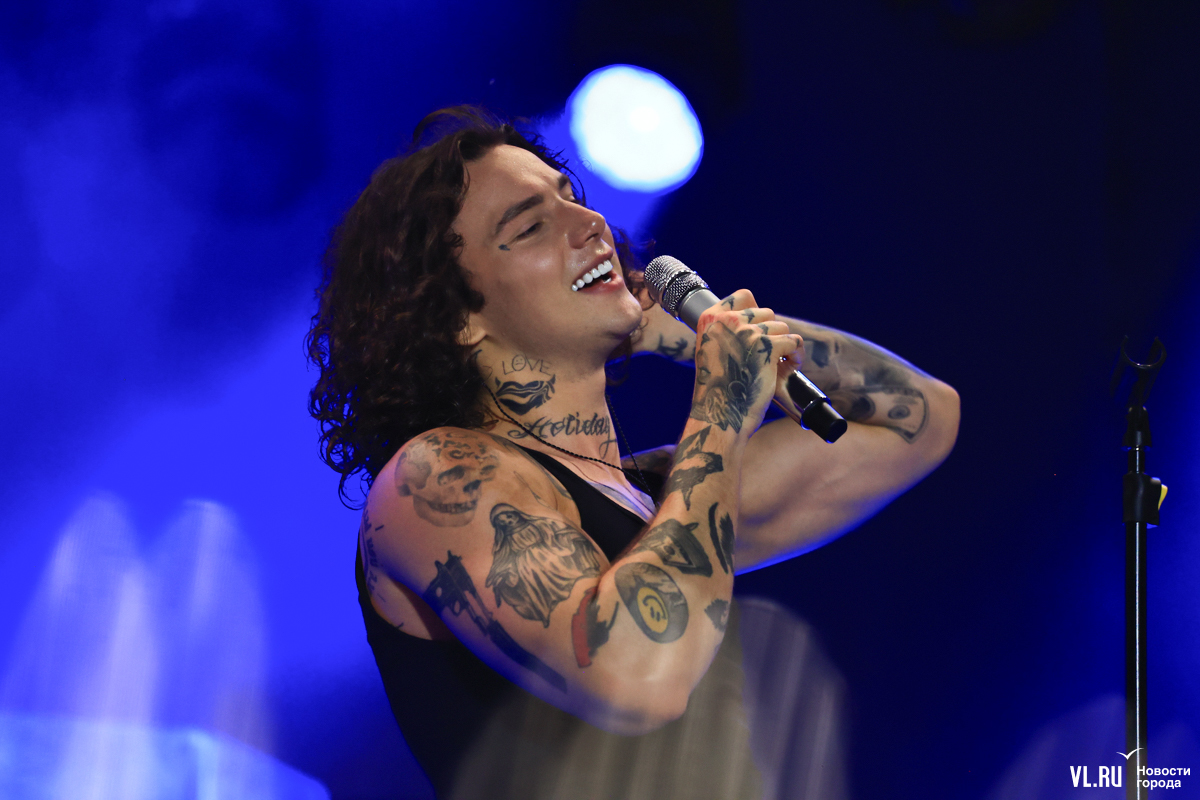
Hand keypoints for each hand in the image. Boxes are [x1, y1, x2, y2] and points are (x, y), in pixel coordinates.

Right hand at [689, 289, 802, 437]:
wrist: (720, 415)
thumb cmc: (719, 388)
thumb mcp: (712, 350)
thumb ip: (728, 331)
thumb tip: (760, 319)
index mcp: (710, 319)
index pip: (743, 295)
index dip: (756, 314)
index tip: (757, 332)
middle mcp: (728, 321)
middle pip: (767, 312)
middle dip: (771, 334)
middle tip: (766, 357)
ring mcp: (747, 333)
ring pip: (782, 327)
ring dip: (784, 347)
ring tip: (775, 367)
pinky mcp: (768, 347)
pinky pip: (795, 341)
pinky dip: (796, 356)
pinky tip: (787, 369)